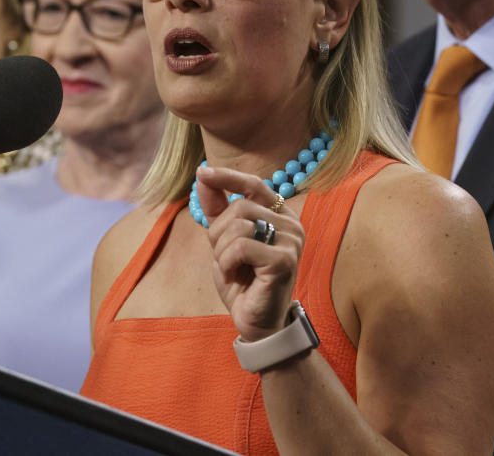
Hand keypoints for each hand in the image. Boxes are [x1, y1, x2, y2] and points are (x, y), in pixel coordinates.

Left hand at [196, 165, 305, 341]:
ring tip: (232, 270)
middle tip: (224, 258)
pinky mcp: (284, 260)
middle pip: (240, 207)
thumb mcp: (223, 240)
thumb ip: (217, 208)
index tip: (202, 171)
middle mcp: (291, 225)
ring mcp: (291, 242)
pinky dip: (227, 263)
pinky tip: (235, 277)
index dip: (227, 177)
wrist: (255, 323)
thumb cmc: (242, 281)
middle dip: (219, 234)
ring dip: (222, 251)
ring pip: (239, 226)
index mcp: (280, 216)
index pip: (254, 185)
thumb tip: (203, 174)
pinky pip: (241, 247)